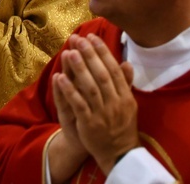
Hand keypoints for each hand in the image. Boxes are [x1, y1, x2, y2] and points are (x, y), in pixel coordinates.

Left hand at [53, 34, 137, 174]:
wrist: (119, 153)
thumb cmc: (122, 124)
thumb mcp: (129, 103)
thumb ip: (126, 83)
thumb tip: (126, 62)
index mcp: (125, 95)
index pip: (113, 69)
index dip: (102, 52)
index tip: (92, 37)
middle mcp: (115, 102)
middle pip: (101, 75)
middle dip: (89, 55)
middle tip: (78, 39)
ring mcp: (102, 113)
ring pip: (90, 87)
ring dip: (79, 69)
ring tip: (69, 52)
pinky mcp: (89, 124)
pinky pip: (78, 104)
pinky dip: (69, 91)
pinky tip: (60, 78)